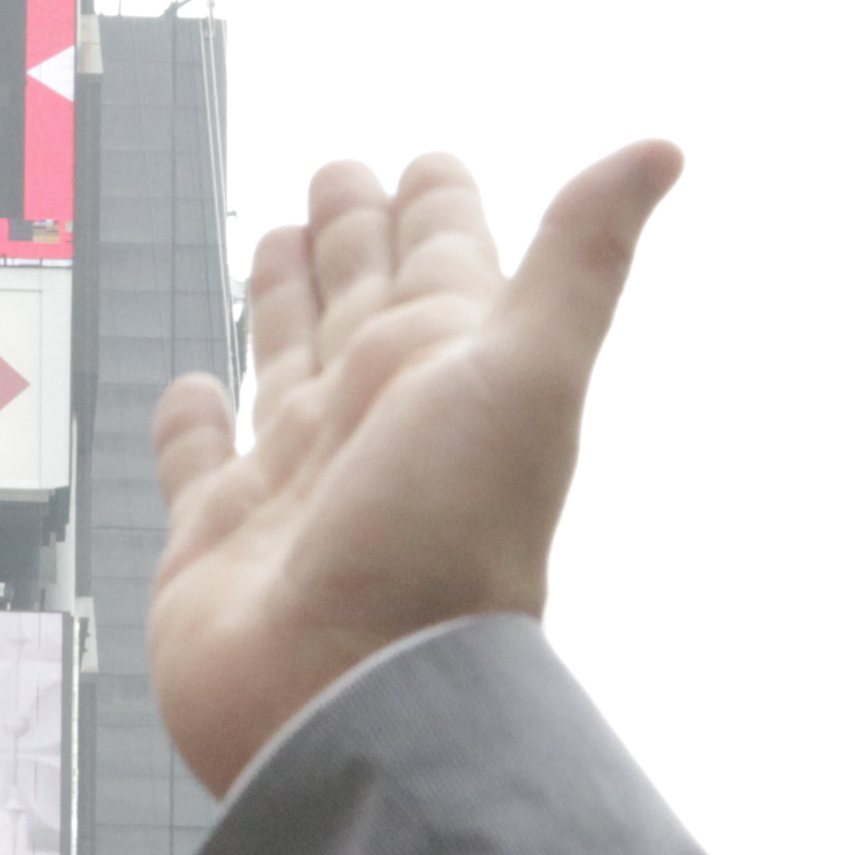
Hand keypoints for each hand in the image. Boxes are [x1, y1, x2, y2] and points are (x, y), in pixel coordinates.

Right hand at [147, 146, 678, 794]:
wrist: (356, 705)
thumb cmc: (447, 550)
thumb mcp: (529, 372)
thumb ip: (580, 257)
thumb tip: (664, 149)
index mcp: (444, 371)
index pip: (444, 264)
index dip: (435, 210)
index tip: (425, 162)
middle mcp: (375, 420)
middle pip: (358, 302)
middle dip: (350, 237)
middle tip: (336, 174)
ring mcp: (299, 481)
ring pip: (286, 364)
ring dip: (281, 305)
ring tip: (275, 246)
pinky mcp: (219, 541)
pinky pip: (198, 464)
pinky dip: (189, 425)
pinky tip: (191, 388)